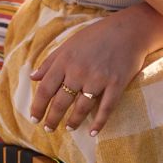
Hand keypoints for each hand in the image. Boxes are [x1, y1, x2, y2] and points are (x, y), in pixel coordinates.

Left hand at [29, 5, 162, 134]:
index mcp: (65, 61)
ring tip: (69, 128)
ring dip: (73, 121)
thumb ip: (50, 61)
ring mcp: (98, 79)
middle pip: (61, 102)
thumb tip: (33, 77)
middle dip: (52, 118)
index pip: (46, 89)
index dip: (38, 106)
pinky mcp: (116, 84)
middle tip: (48, 129)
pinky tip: (93, 132)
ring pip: (82, 107)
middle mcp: (79, 71)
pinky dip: (99, 122)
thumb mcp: (69, 44)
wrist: (129, 30)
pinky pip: (106, 108)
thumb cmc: (97, 36)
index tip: (34, 118)